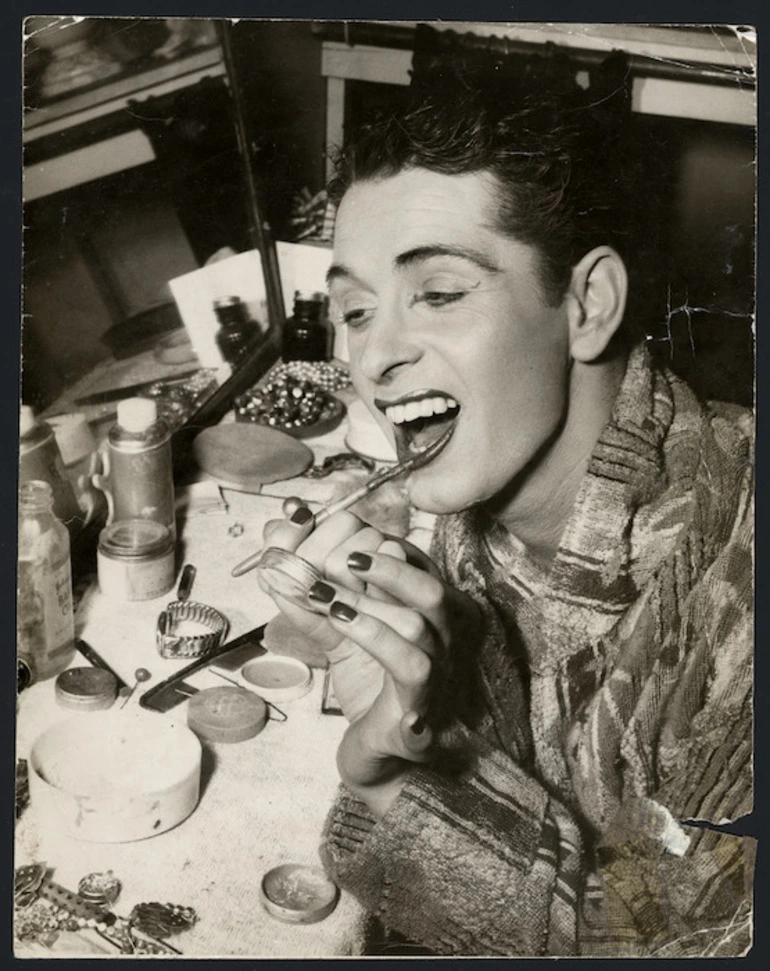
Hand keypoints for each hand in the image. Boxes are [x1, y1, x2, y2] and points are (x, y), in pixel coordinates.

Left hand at [305, 543, 482, 816]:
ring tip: (318, 592)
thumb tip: (277, 552)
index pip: (412, 562)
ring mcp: (441, 671)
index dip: (371, 541)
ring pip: (418, 621)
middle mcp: (444, 637)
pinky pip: (411, 665)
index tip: (320, 530)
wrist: (378, 756)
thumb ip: (313, 596)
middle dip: (379, 566)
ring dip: (363, 601)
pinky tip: (338, 620)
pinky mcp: (423, 706)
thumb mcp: (336, 632)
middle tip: (335, 555)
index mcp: (428, 610)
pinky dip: (373, 635)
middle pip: (428, 584)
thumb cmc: (367, 688)